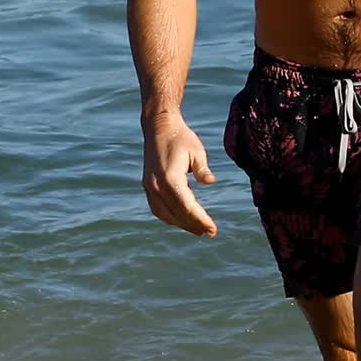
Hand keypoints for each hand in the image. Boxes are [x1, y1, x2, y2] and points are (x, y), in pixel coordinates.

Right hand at [141, 113, 217, 236]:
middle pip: (177, 214)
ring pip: (165, 215)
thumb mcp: (196, 151)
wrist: (158, 126)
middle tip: (210, 233)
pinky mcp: (147, 185)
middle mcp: (157, 186)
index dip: (201, 220)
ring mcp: (150, 187)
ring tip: (198, 230)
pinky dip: (169, 217)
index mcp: (170, 179)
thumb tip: (210, 181)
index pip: (188, 207)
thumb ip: (202, 169)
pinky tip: (181, 219)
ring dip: (181, 224)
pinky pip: (157, 208)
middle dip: (194, 225)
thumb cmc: (180, 137)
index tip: (213, 229)